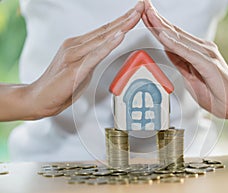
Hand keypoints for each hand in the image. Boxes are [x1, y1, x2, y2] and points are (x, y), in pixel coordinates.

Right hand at [22, 1, 144, 119]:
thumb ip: (93, 60)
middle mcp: (75, 46)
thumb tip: (104, 54)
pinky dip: (108, 45)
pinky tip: (119, 36)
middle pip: (106, 30)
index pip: (104, 31)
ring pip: (102, 38)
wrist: (37, 99)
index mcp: (78, 46)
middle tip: (141, 6)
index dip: (122, 21)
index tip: (135, 12)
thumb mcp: (81, 70)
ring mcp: (73, 56)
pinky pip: (94, 55)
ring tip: (135, 15)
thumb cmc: (58, 87)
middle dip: (126, 18)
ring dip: (121, 26)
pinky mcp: (73, 69)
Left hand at [142, 0, 227, 119]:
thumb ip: (180, 61)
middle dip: (157, 19)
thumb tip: (168, 50)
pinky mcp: (209, 64)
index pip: (173, 35)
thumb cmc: (216, 92)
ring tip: (149, 15)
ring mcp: (206, 54)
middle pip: (174, 32)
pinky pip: (188, 52)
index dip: (158, 25)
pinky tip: (164, 36)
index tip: (145, 15)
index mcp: (197, 51)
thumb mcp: (191, 76)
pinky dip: (174, 44)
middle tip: (144, 6)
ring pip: (179, 38)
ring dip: (162, 26)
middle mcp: (202, 48)